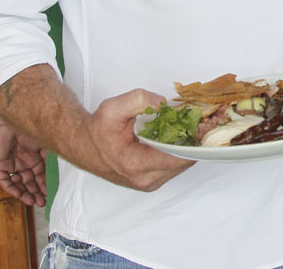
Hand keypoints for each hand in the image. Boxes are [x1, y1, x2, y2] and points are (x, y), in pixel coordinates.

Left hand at [0, 115, 46, 206]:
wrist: (10, 118)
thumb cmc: (29, 127)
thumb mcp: (44, 144)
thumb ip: (50, 157)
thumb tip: (61, 167)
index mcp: (34, 156)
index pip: (39, 175)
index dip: (44, 185)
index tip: (50, 194)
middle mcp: (23, 161)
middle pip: (29, 181)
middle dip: (36, 192)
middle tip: (42, 202)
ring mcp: (11, 164)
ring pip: (18, 183)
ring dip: (25, 193)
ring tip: (33, 202)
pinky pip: (4, 180)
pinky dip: (12, 188)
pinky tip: (20, 195)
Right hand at [66, 89, 193, 191]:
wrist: (82, 145)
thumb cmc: (97, 130)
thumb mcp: (114, 107)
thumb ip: (140, 100)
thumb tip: (163, 104)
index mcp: (134, 164)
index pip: (176, 158)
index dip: (191, 141)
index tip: (200, 125)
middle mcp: (143, 179)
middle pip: (183, 163)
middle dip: (191, 142)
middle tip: (197, 122)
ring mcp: (148, 183)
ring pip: (180, 166)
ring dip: (185, 148)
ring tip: (186, 128)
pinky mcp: (150, 181)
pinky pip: (173, 167)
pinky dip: (178, 153)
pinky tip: (176, 137)